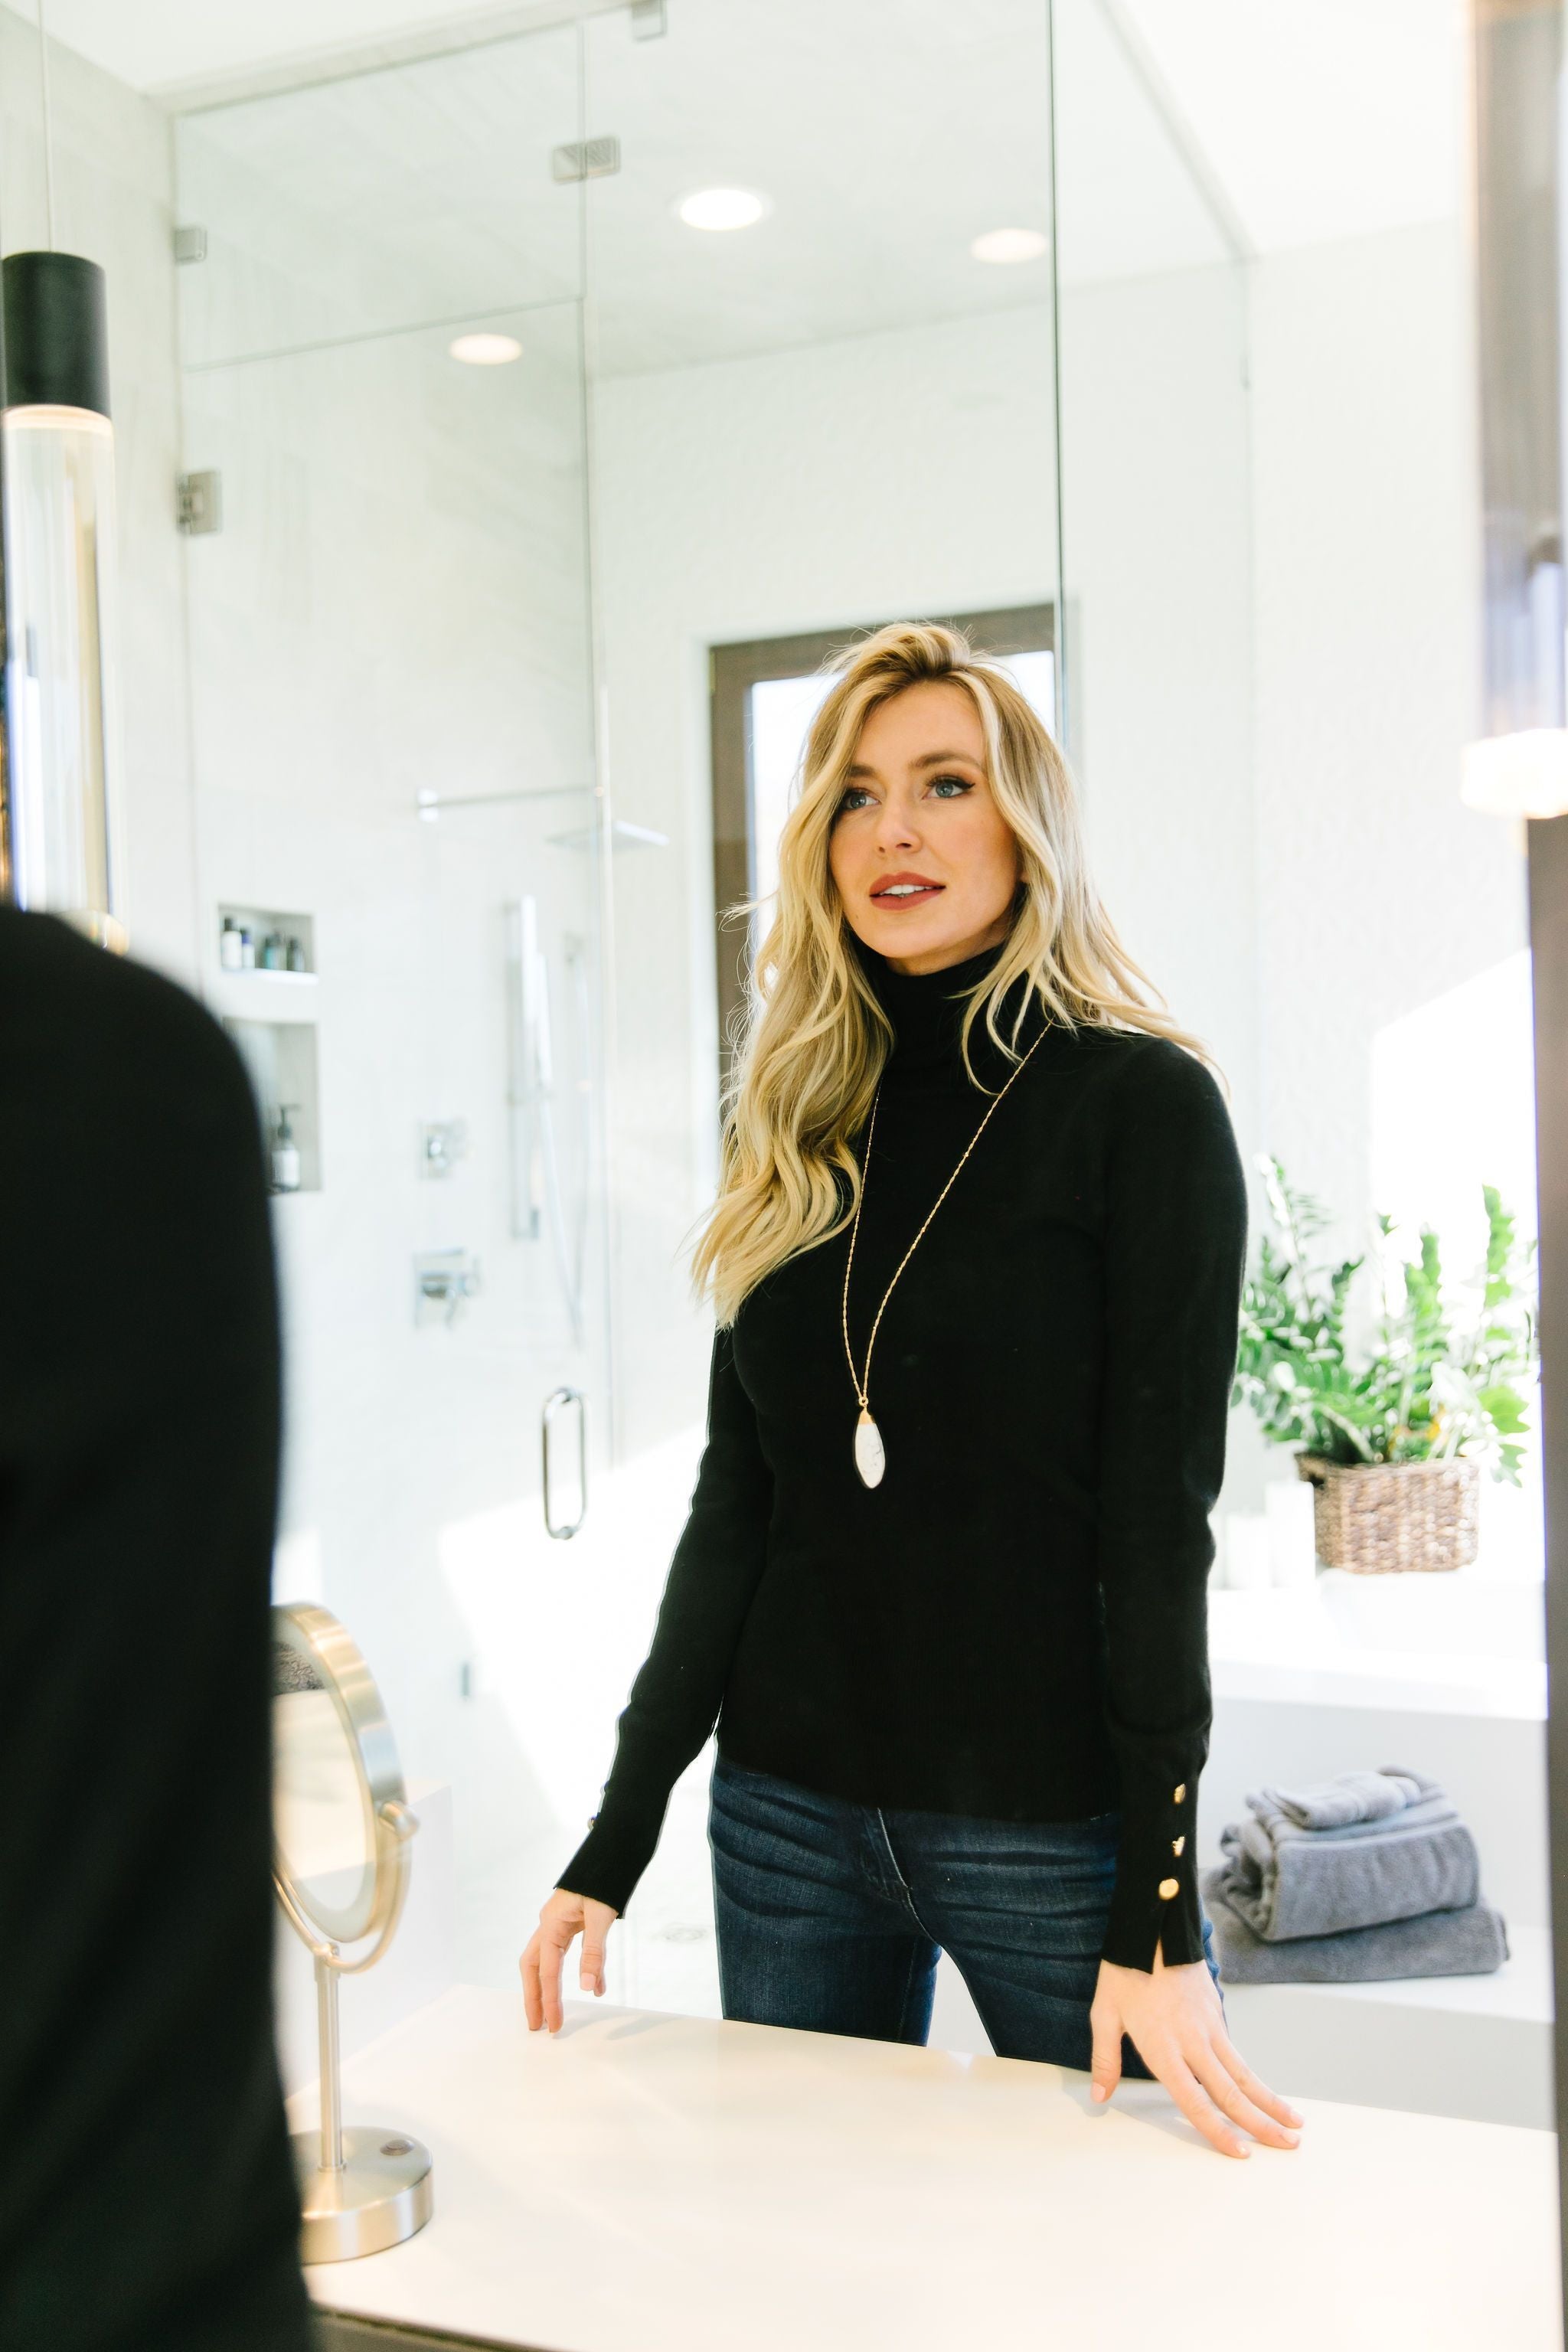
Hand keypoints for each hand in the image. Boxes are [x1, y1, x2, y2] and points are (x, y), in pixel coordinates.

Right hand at [521, 1886, 619, 2033]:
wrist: (615, 1848)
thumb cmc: (604, 1875)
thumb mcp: (601, 1915)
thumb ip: (594, 1952)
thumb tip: (587, 1988)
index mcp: (552, 1922)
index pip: (547, 1970)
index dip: (549, 1999)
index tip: (553, 2025)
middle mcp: (551, 1923)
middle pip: (533, 1966)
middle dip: (534, 1996)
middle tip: (537, 2026)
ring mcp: (561, 1922)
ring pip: (548, 1960)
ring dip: (549, 1987)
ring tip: (551, 2014)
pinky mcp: (575, 1921)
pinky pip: (571, 1952)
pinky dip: (580, 1970)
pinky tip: (595, 1986)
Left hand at [1089, 1941, 1303, 2157]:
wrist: (1154, 1924)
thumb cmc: (1125, 1969)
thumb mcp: (1104, 2013)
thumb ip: (1104, 2059)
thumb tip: (1099, 2096)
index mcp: (1164, 2048)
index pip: (1195, 2101)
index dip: (1218, 2131)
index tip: (1241, 2154)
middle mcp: (1193, 2041)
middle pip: (1232, 2092)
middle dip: (1262, 2123)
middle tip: (1290, 2146)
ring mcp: (1210, 2025)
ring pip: (1245, 2072)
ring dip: (1271, 2100)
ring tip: (1295, 2124)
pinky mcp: (1217, 2010)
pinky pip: (1236, 2051)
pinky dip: (1254, 2075)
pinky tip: (1263, 2092)